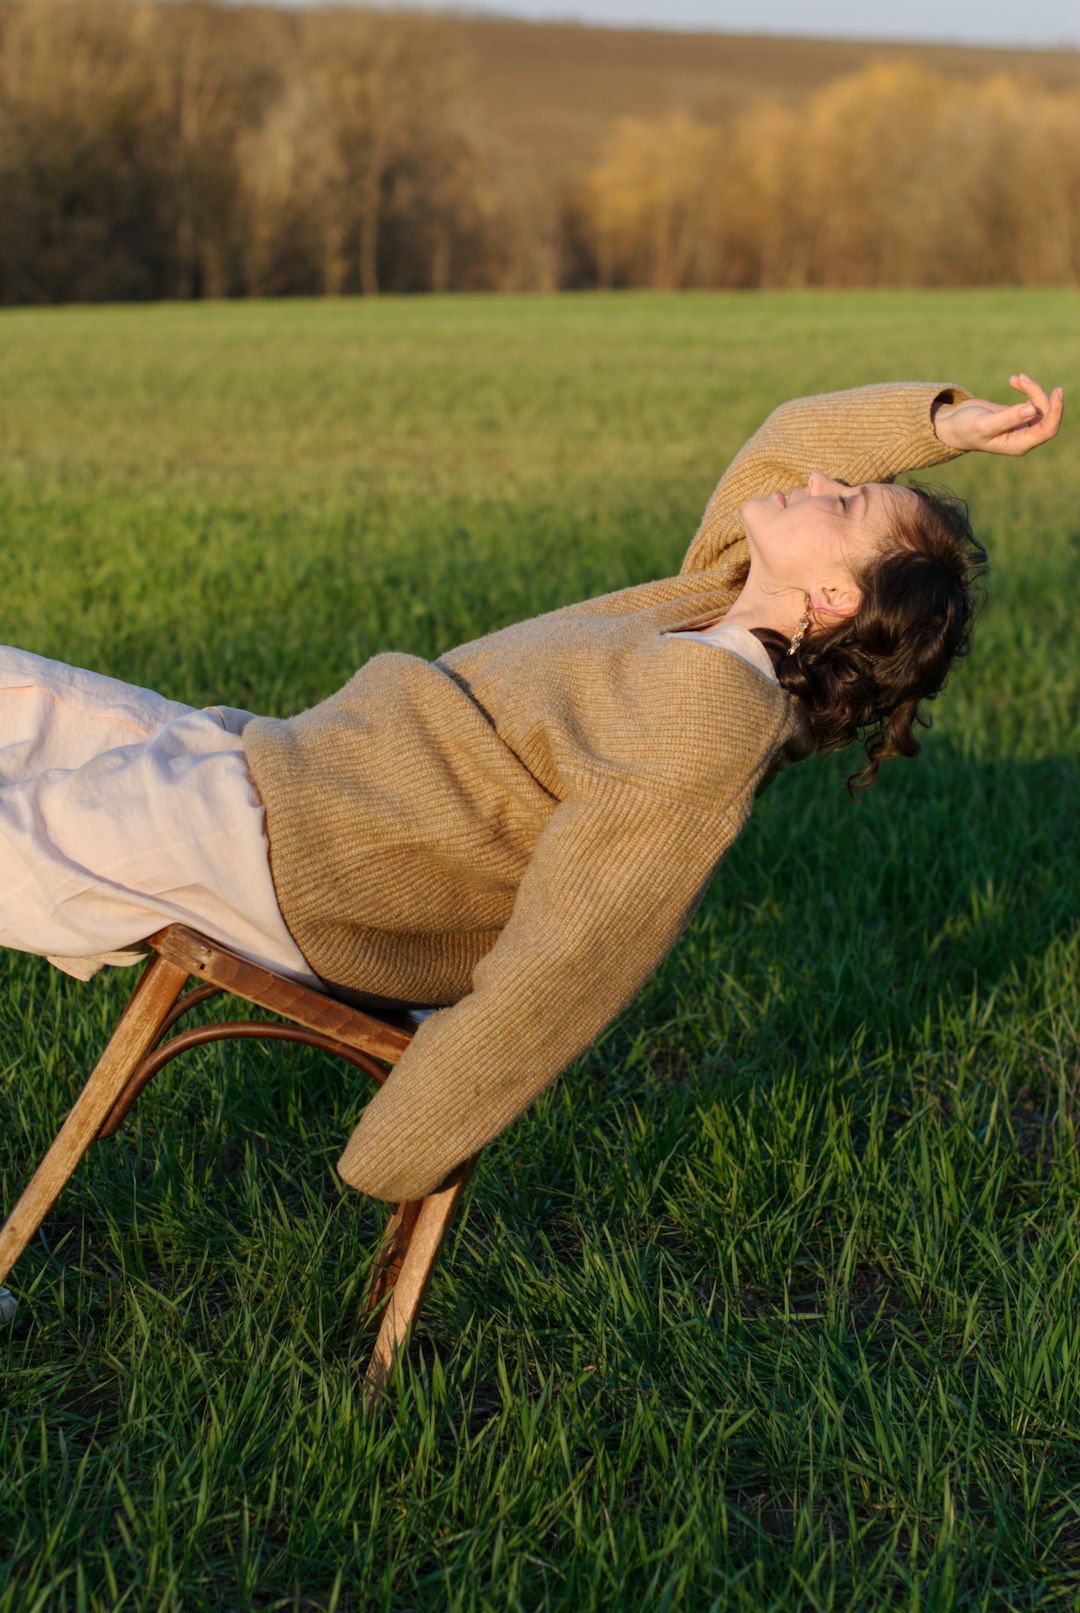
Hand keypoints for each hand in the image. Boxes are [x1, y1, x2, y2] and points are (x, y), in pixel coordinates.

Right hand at [933, 374, 1063, 455]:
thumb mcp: (985, 423)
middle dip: (1037, 394)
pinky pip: (1032, 399)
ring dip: (1031, 388)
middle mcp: (1024, 437)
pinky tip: (1014, 380)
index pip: (1048, 429)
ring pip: (1040, 404)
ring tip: (1016, 378)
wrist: (952, 425)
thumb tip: (1033, 409)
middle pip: (1045, 413)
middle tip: (1021, 379)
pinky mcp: (1019, 415)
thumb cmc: (965, 428)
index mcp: (1019, 445)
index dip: (1056, 411)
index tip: (1056, 392)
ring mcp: (1023, 426)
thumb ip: (1009, 418)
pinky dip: (1026, 388)